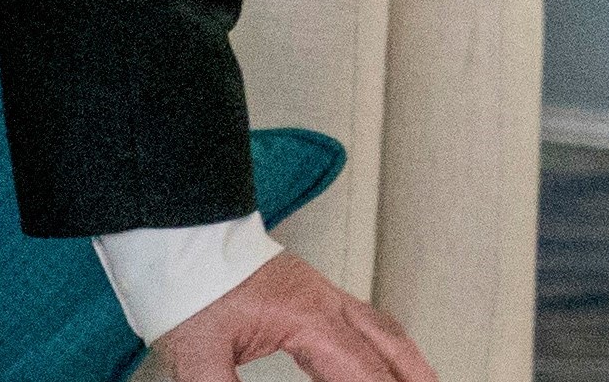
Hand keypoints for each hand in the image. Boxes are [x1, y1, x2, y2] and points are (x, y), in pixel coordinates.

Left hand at [157, 253, 434, 381]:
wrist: (182, 240)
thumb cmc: (190, 289)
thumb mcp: (197, 356)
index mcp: (307, 318)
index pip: (361, 372)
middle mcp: (326, 303)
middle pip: (388, 345)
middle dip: (414, 376)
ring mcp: (323, 293)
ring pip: (384, 327)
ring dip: (408, 358)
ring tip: (426, 381)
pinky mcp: (312, 291)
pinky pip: (365, 316)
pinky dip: (386, 339)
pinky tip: (384, 354)